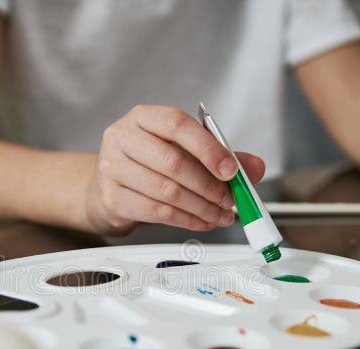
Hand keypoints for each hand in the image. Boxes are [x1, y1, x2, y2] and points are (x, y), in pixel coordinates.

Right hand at [85, 105, 265, 234]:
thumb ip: (219, 155)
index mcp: (143, 117)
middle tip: (229, 199)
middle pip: (174, 163)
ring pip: (168, 191)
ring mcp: (113, 168)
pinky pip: (158, 212)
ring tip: (220, 214)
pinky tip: (201, 221)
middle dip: (209, 186)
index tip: (232, 170)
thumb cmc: (145, 163)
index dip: (209, 149)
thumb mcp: (180, 150)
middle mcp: (123, 137)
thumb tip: (253, 167)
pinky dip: (187, 220)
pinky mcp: (112, 198)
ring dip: (202, 207)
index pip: (178, 126)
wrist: (105, 187)